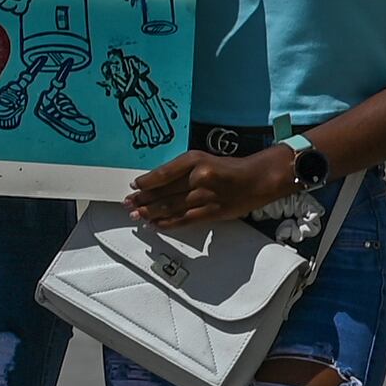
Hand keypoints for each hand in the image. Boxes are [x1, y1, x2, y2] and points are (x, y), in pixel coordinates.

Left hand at [125, 145, 294, 229]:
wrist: (258, 179)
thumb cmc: (229, 169)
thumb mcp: (202, 160)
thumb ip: (180, 171)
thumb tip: (156, 184)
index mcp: (194, 160)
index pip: (162, 173)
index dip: (145, 182)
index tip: (134, 186)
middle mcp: (198, 177)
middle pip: (164, 192)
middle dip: (142, 199)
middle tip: (127, 203)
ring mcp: (205, 196)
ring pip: (171, 207)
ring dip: (150, 213)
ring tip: (136, 215)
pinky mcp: (212, 212)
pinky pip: (185, 220)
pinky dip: (168, 223)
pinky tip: (155, 225)